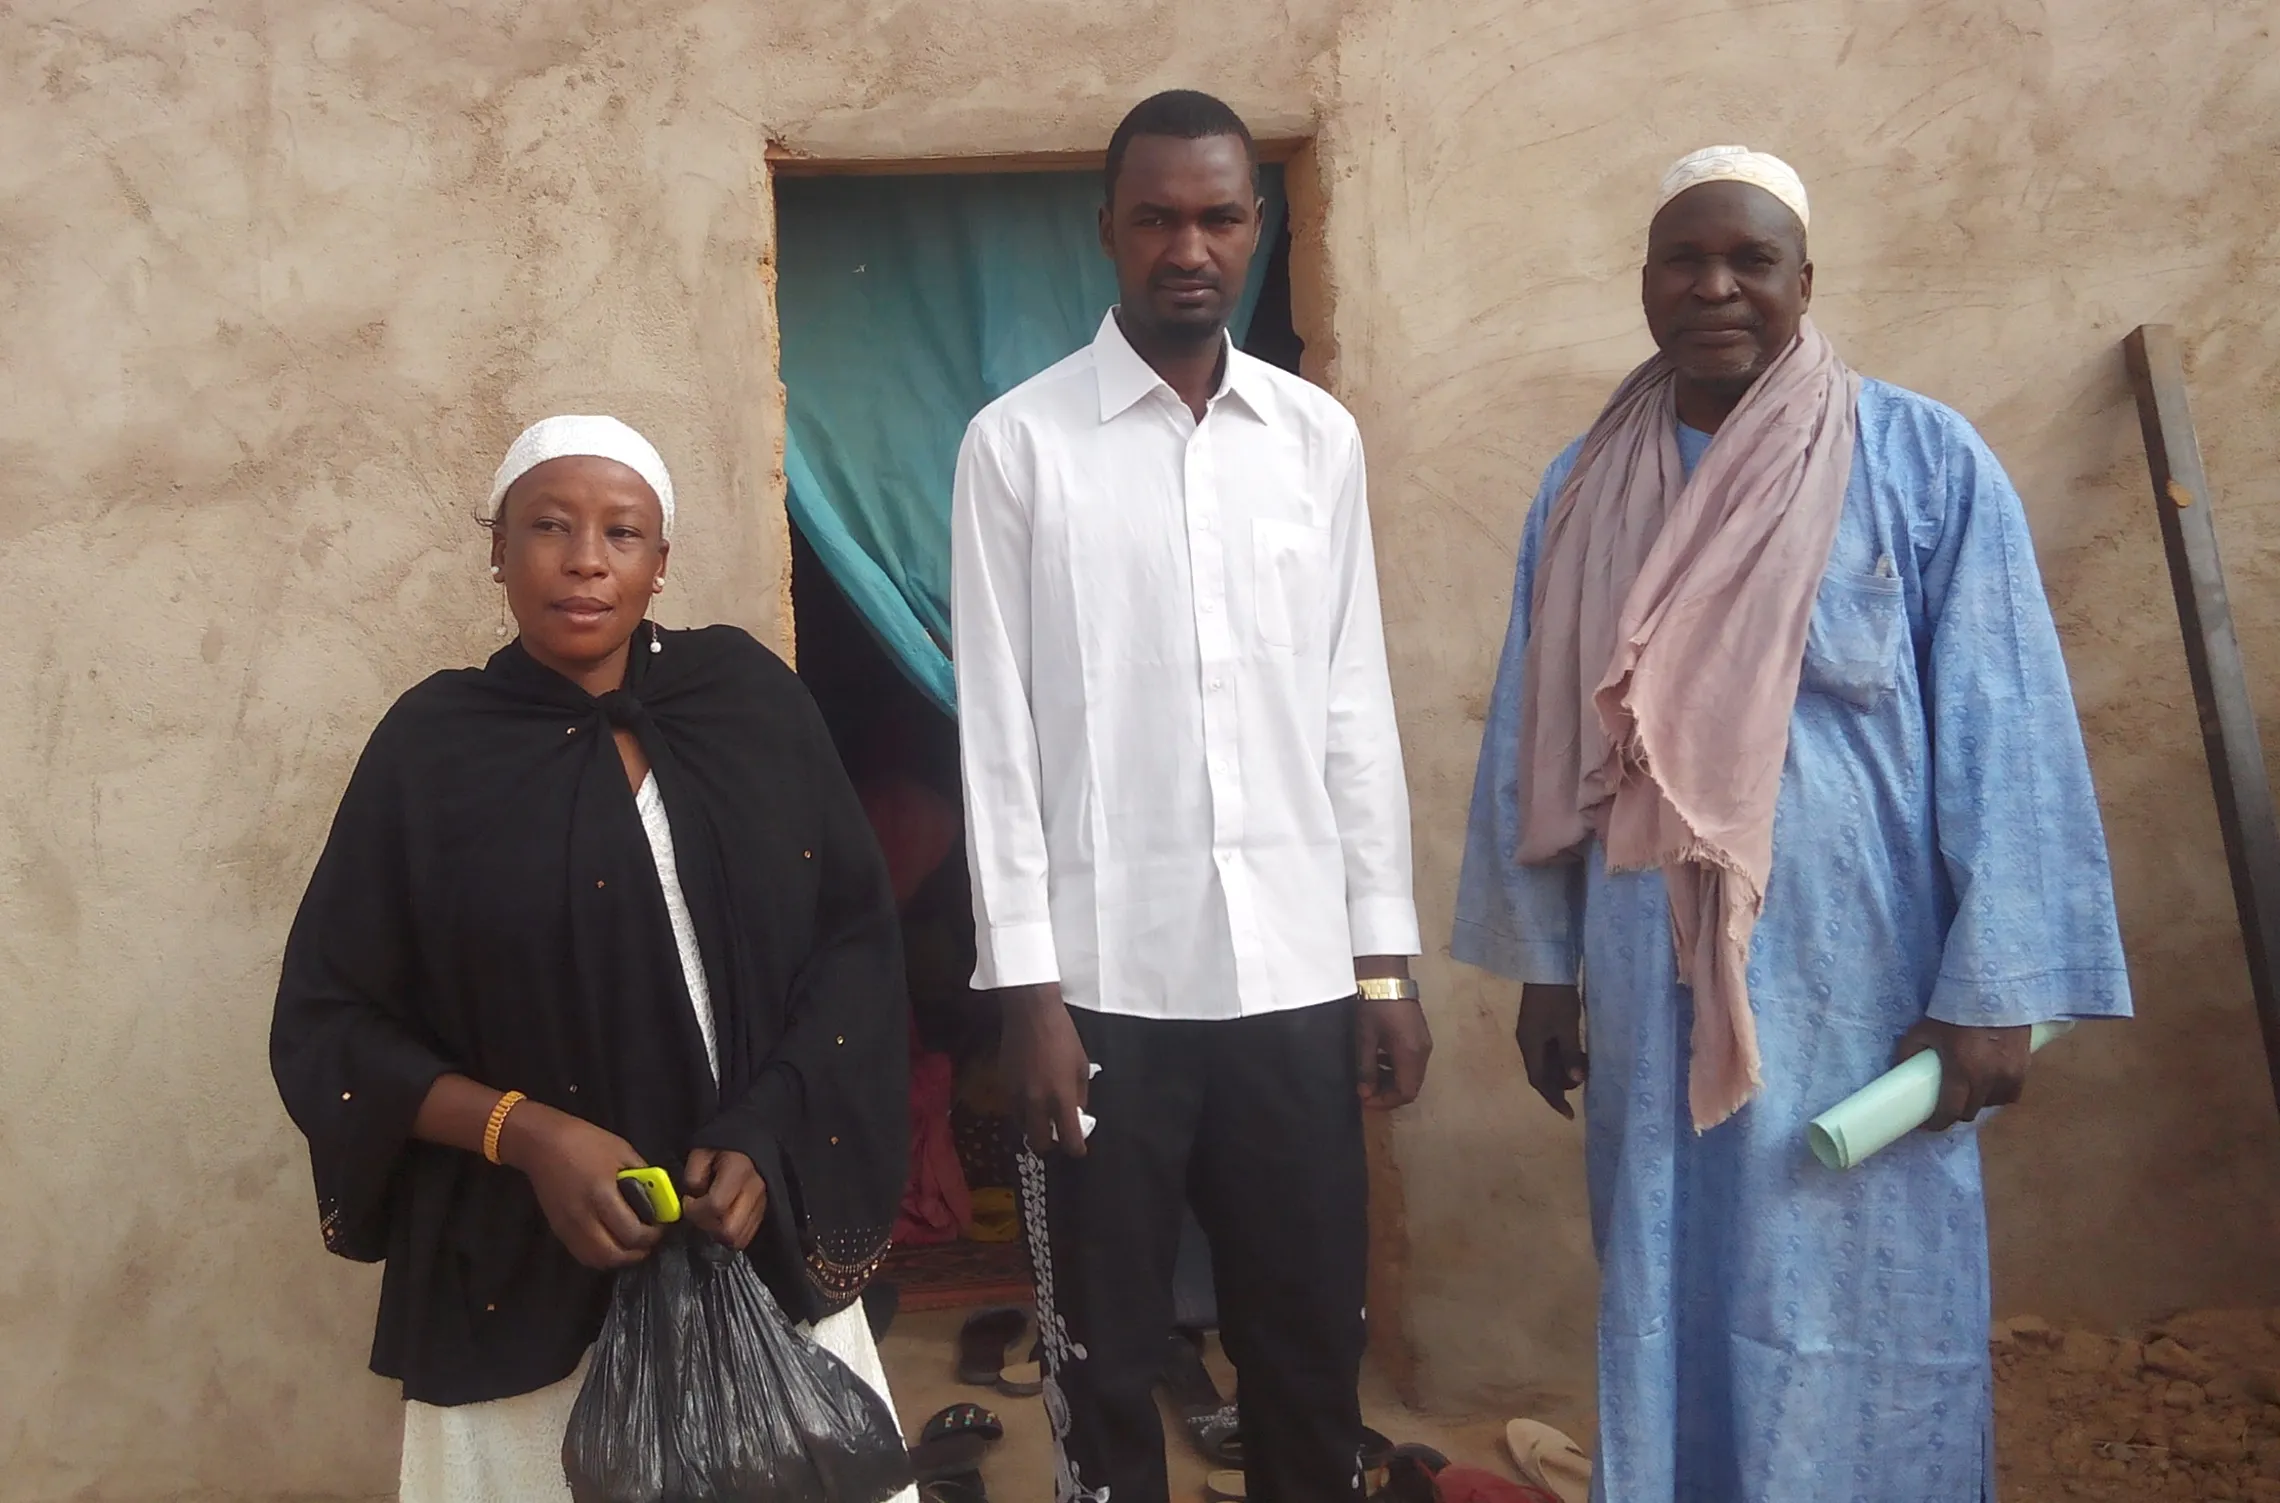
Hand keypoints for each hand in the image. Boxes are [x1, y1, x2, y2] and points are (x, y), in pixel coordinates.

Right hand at [496, 1102, 663, 1269]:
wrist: (543, 1144)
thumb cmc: (586, 1142)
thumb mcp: (623, 1152)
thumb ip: (642, 1177)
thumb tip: (659, 1198)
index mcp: (602, 1194)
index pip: (632, 1232)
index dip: (652, 1235)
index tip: (661, 1227)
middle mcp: (583, 1217)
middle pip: (613, 1254)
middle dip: (637, 1253)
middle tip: (649, 1241)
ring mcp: (568, 1226)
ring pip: (596, 1260)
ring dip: (618, 1259)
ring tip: (631, 1245)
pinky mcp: (558, 1230)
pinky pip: (582, 1255)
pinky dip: (600, 1256)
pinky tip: (611, 1244)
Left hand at [682, 1148, 768, 1249]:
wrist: (746, 1143)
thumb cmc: (721, 1148)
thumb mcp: (700, 1152)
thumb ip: (693, 1175)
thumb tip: (693, 1197)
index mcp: (739, 1170)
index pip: (716, 1205)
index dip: (695, 1210)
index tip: (688, 1201)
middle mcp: (754, 1189)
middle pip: (730, 1230)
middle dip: (708, 1227)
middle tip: (698, 1213)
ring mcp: (762, 1203)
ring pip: (739, 1239)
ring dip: (719, 1234)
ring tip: (710, 1216)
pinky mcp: (763, 1212)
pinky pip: (746, 1236)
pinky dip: (730, 1235)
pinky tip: (721, 1219)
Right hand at [1001, 983, 1091, 1156]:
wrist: (1031, 1013)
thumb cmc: (1063, 1035)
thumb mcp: (1081, 1064)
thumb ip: (1079, 1094)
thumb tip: (1077, 1113)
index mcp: (1061, 1096)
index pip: (1068, 1138)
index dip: (1076, 1149)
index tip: (1078, 1149)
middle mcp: (1036, 1101)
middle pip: (1039, 1143)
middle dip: (1050, 1145)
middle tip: (1057, 1136)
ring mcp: (1016, 1094)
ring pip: (1022, 1127)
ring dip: (1033, 1126)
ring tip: (1042, 1114)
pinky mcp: (1003, 1085)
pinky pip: (1012, 1109)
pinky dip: (1022, 1110)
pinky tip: (1030, 1097)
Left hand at [1356, 996, 1432, 1108]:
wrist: (1387, 976)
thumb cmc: (1374, 1006)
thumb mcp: (1365, 1039)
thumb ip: (1366, 1070)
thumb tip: (1365, 1093)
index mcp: (1411, 1054)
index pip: (1406, 1092)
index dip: (1386, 1101)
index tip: (1366, 1099)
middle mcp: (1423, 1052)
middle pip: (1412, 1085)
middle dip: (1389, 1092)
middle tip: (1366, 1089)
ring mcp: (1424, 1043)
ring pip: (1412, 1074)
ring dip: (1392, 1080)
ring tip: (1370, 1075)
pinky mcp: (1420, 1035)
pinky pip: (1412, 1061)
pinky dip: (1397, 1067)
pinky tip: (1379, 1059)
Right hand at [1515, 983, 1586, 1119]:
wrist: (1546, 966)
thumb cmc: (1556, 998)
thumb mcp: (1566, 1027)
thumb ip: (1571, 1055)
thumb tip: (1576, 1082)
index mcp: (1529, 1045)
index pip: (1539, 1081)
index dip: (1553, 1099)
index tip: (1569, 1114)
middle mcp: (1527, 1042)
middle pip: (1542, 1072)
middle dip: (1561, 1082)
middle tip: (1585, 1079)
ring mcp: (1532, 1032)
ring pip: (1547, 1061)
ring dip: (1564, 1068)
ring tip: (1586, 1065)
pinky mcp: (1539, 1024)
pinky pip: (1550, 1049)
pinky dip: (1563, 1056)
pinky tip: (1579, 1053)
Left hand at [1895, 1019, 2029, 1130]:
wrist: (1992, 989)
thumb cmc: (1954, 1010)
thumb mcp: (1923, 1030)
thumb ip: (1908, 1053)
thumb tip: (1901, 1074)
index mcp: (1961, 1070)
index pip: (1950, 1112)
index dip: (1938, 1123)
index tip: (1929, 1124)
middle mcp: (1988, 1078)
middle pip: (1970, 1111)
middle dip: (1955, 1111)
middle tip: (1946, 1103)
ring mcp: (2010, 1074)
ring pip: (1991, 1104)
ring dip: (1978, 1102)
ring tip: (1968, 1090)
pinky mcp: (2025, 1067)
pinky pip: (2011, 1093)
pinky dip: (1998, 1093)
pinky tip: (1989, 1083)